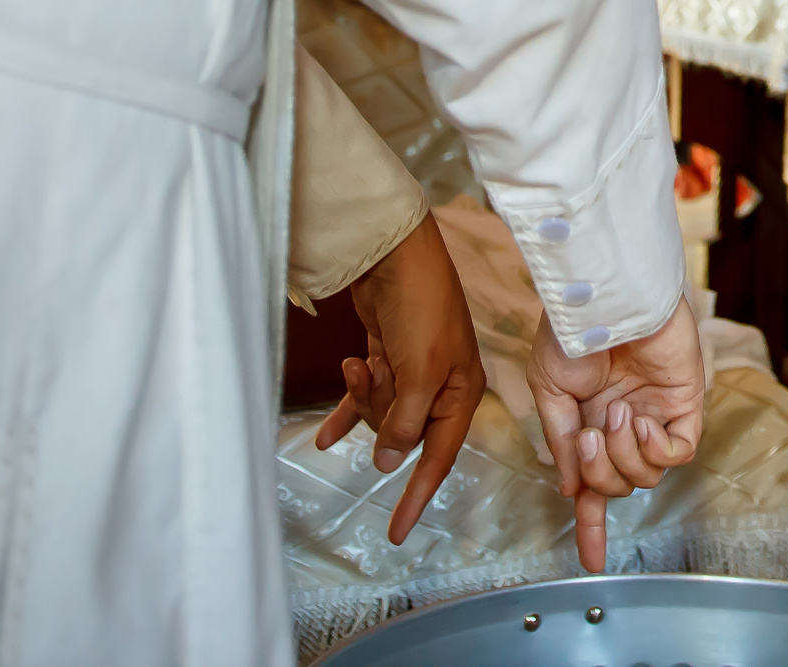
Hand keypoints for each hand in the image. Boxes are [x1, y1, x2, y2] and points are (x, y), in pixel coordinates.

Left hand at [314, 214, 486, 545]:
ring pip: (381, 413)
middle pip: (404, 433)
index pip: (438, 456)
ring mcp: (412, 371)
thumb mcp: (421, 372)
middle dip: (381, 416)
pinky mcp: (387, 357)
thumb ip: (405, 422)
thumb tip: (388, 461)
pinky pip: (364, 397)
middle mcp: (440, 385)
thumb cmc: (421, 309)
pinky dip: (346, 410)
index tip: (397, 534)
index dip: (417, 496)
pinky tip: (324, 437)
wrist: (395, 254)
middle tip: (374, 380)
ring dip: (363, 398)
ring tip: (357, 365)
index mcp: (462, 391)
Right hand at [524, 300, 707, 573]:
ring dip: (624, 455)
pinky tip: (640, 419)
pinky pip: (677, 454)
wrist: (604, 299)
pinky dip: (655, 448)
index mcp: (589, 423)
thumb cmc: (572, 332)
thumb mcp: (550, 391)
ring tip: (614, 415)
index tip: (592, 561)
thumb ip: (560, 442)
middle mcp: (623, 425)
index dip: (592, 525)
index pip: (593, 486)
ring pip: (646, 475)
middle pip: (617, 486)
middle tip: (586, 436)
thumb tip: (570, 489)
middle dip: (599, 474)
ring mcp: (656, 416)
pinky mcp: (685, 405)